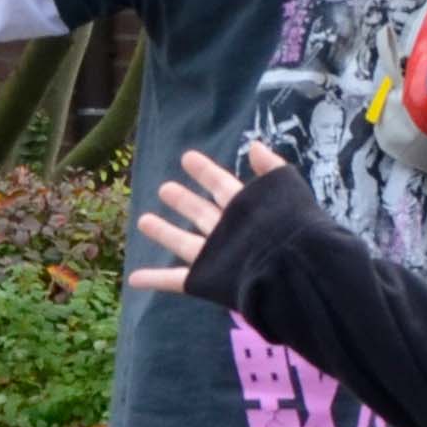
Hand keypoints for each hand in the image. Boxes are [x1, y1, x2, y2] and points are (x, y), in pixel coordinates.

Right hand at [126, 141, 286, 295]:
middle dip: (184, 201)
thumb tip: (254, 146)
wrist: (292, 270)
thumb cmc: (290, 229)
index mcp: (248, 210)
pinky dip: (154, 280)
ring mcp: (217, 257)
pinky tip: (134, 278)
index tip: (187, 157)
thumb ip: (271, 169)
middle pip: (201, 214)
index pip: (223, 186)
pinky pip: (176, 280)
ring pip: (184, 243)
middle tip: (165, 188)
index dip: (206, 172)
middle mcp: (230, 233)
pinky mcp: (207, 281)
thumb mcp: (285, 191)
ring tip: (144, 221)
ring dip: (164, 233)